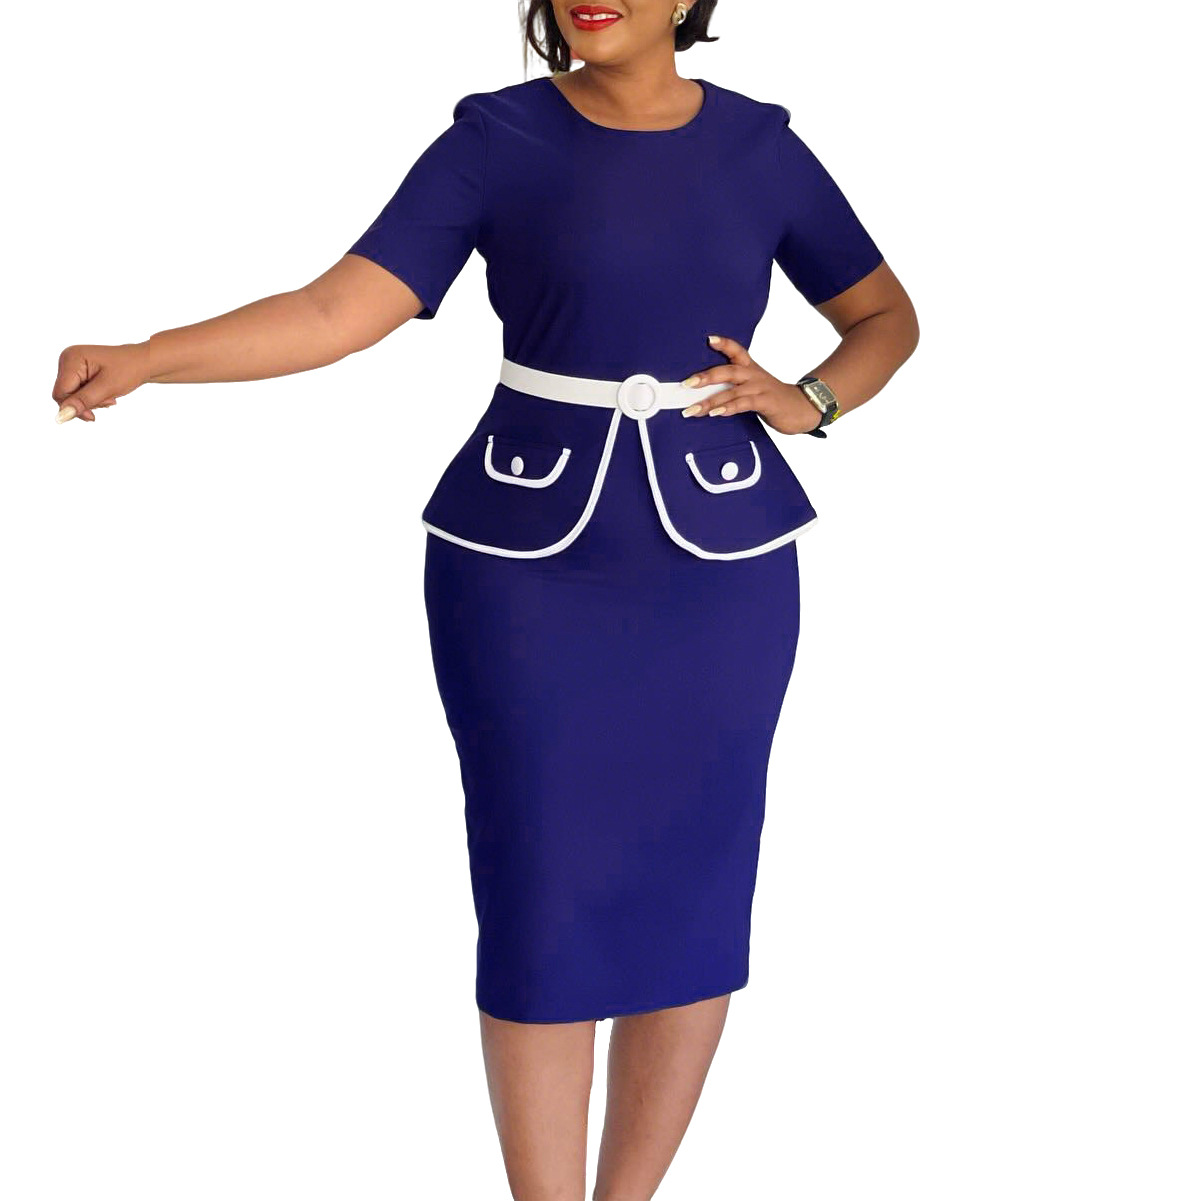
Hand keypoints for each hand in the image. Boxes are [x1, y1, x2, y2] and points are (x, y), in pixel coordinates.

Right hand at [52, 343, 147, 422]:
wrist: (143, 362)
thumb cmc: (129, 369)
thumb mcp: (108, 387)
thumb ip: (84, 401)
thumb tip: (62, 416)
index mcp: (71, 358)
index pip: (60, 393)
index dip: (74, 407)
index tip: (93, 416)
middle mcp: (67, 360)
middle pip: (65, 395)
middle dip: (86, 403)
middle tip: (109, 401)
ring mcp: (72, 366)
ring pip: (72, 397)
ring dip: (92, 402)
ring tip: (110, 396)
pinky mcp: (78, 372)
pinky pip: (79, 393)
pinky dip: (93, 398)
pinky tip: (107, 394)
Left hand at [679, 334, 822, 434]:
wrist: (803, 408)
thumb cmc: (773, 399)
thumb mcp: (754, 388)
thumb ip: (733, 388)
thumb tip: (704, 395)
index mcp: (750, 368)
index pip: (737, 351)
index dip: (724, 344)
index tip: (709, 339)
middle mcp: (753, 375)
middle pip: (728, 370)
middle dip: (705, 376)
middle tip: (686, 383)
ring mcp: (760, 388)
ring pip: (731, 391)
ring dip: (710, 401)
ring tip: (692, 409)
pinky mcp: (766, 402)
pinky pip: (743, 403)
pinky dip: (728, 408)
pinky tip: (716, 413)